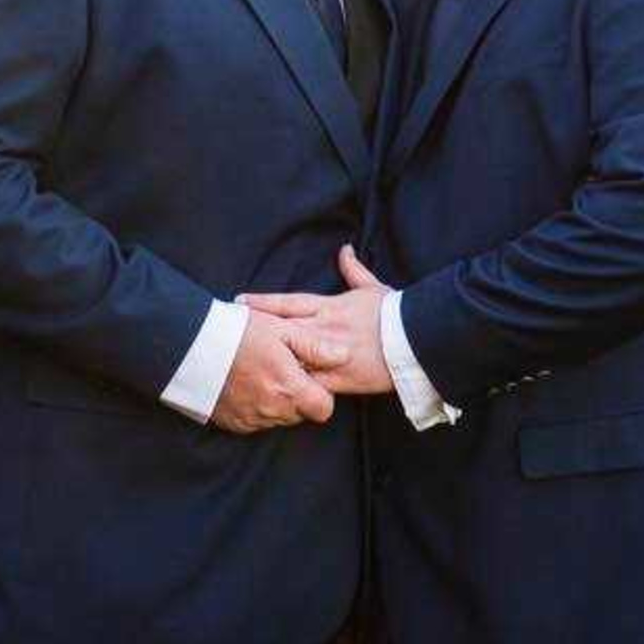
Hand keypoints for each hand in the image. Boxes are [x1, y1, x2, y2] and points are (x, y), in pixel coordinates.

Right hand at [210, 305, 347, 431]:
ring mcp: (251, 420)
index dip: (321, 394)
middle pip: (300, 413)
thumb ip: (315, 346)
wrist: (189, 345)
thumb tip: (344, 355)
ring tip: (261, 372)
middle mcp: (271, 410)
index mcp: (288, 388)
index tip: (308, 375)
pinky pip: (256, 421)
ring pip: (278, 418)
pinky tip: (245, 383)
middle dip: (298, 395)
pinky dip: (256, 406)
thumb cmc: (237, 331)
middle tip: (282, 368)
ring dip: (276, 401)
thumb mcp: (280, 329)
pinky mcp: (233, 423)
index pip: (323, 409)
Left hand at [241, 246, 393, 396]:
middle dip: (255, 332)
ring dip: (269, 361)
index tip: (239, 300)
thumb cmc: (394, 314)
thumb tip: (345, 250)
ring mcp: (328, 356)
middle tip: (228, 333)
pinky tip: (273, 393)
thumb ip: (354, 271)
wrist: (415, 342)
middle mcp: (323, 330)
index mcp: (329, 307)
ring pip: (291, 359)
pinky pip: (310, 387)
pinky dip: (293, 388)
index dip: (263, 302)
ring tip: (243, 365)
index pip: (288, 303)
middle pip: (281, 330)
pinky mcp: (339, 381)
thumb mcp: (373, 288)